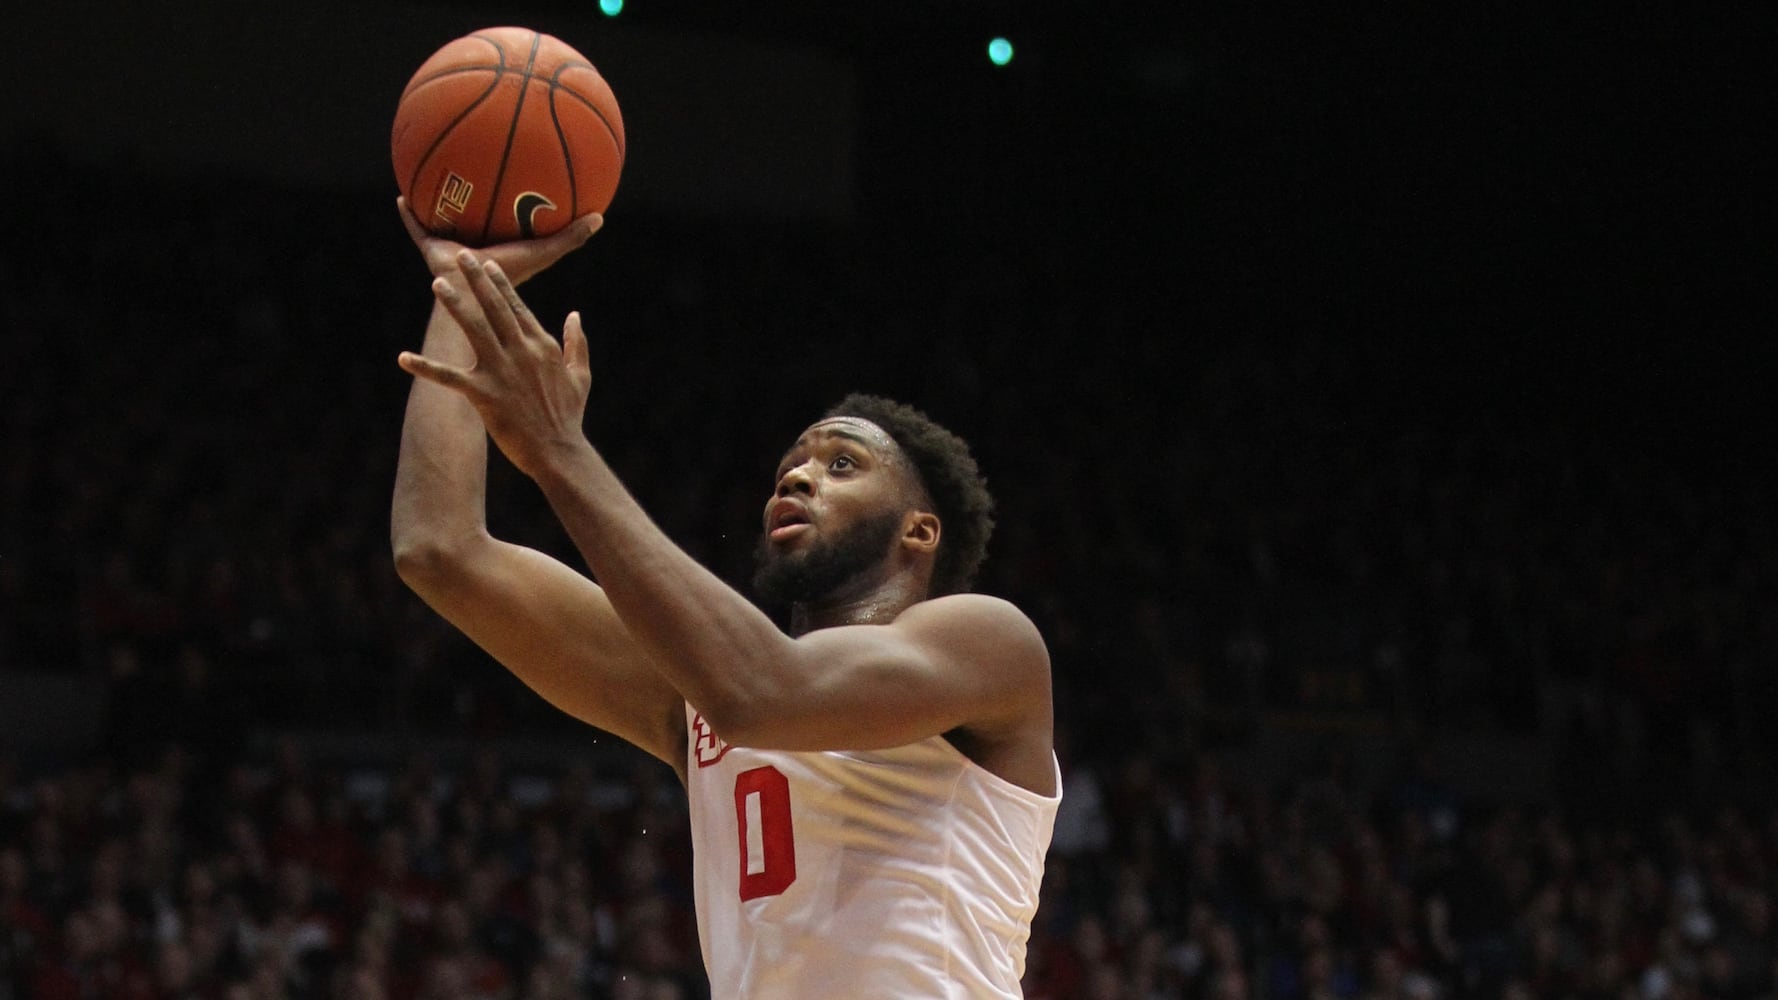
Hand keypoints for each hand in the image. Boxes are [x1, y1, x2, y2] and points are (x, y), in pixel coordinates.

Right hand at [397, 197, 601, 286]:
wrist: (476, 297)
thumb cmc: (512, 276)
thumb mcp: (543, 252)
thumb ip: (569, 237)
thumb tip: (599, 216)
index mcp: (504, 251)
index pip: (506, 224)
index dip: (509, 206)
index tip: (514, 184)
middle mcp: (478, 250)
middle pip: (474, 220)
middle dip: (473, 201)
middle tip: (471, 175)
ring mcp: (453, 249)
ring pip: (444, 222)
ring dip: (438, 204)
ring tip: (430, 179)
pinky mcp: (433, 251)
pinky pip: (418, 230)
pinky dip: (410, 215)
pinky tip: (403, 195)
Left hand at [398, 250, 593, 480]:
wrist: (558, 450)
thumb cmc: (569, 415)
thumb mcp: (581, 374)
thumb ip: (578, 342)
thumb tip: (575, 315)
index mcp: (541, 345)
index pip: (517, 306)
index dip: (500, 284)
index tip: (487, 264)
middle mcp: (520, 351)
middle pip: (494, 308)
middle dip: (477, 280)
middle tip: (461, 255)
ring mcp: (501, 371)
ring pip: (473, 330)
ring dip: (454, 305)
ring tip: (437, 284)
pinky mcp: (483, 394)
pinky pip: (449, 377)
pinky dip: (425, 368)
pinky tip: (403, 358)